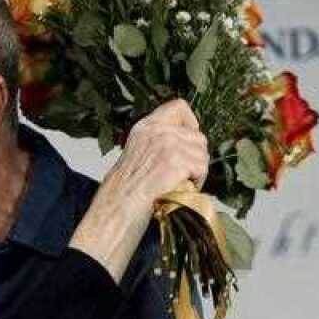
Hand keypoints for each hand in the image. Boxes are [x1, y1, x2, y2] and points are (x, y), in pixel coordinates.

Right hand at [70, 99, 207, 281]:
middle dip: (196, 157)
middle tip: (184, 175)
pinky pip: (201, 168)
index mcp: (144, 128)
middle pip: (197, 135)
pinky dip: (197, 182)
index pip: (178, 107)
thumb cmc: (122, 193)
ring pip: (202, 153)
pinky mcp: (175, 162)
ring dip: (197, 172)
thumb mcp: (135, 156)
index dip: (191, 124)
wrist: (115, 211)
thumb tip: (184, 144)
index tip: (189, 141)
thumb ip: (157, 144)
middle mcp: (155, 131)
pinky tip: (181, 190)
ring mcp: (166, 145)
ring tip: (180, 185)